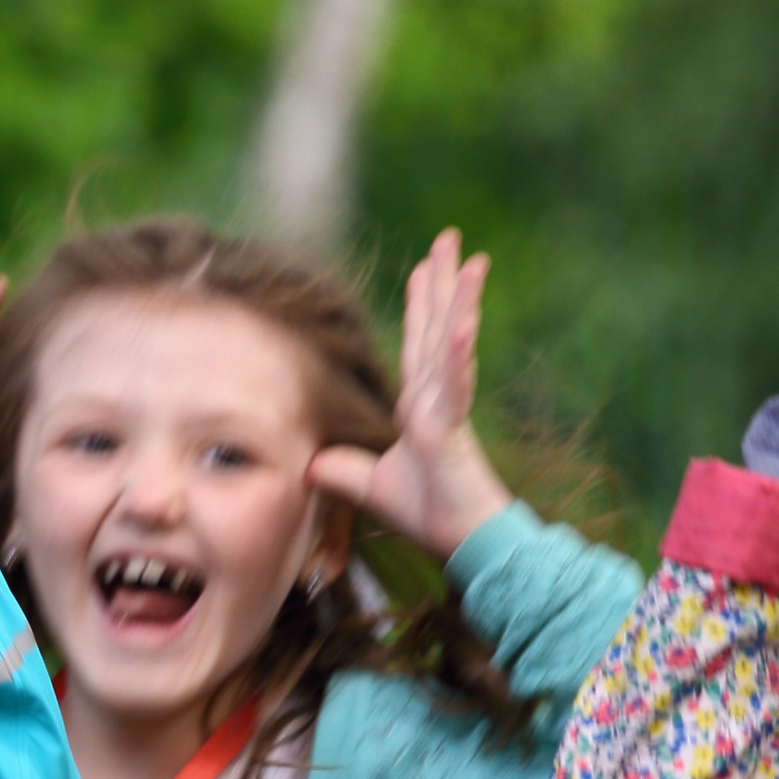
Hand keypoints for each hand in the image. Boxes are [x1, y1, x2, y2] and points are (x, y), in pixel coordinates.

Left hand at [307, 229, 511, 561]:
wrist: (460, 540)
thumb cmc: (426, 513)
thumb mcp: (368, 485)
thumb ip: (341, 470)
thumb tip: (307, 463)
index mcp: (419, 405)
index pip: (416, 345)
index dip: (419, 306)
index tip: (421, 269)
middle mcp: (436, 397)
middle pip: (436, 327)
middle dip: (443, 282)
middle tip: (450, 239)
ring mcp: (448, 407)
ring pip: (451, 342)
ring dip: (460, 300)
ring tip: (472, 259)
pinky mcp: (453, 427)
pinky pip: (456, 384)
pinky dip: (459, 353)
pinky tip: (464, 322)